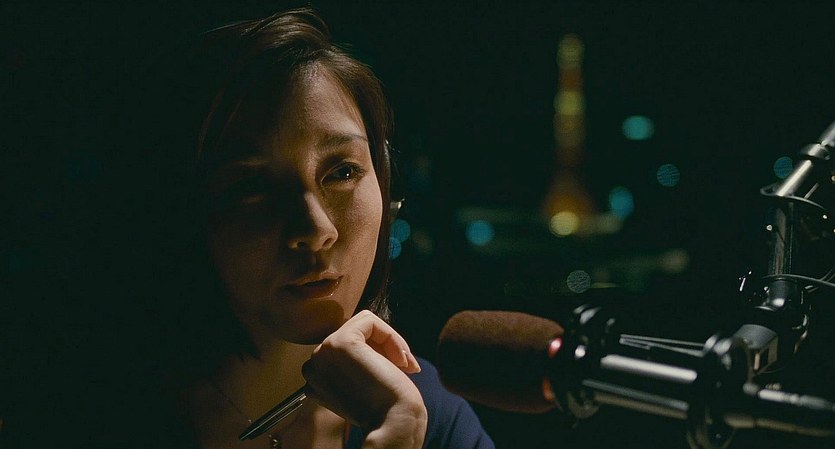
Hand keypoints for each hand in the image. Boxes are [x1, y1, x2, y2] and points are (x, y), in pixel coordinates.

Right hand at [302, 310, 426, 448]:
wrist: (394, 423)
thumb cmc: (385, 408)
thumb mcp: (361, 382)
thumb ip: (353, 362)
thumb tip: (369, 334)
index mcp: (316, 377)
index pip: (343, 347)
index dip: (374, 354)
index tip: (394, 372)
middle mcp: (313, 365)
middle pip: (352, 333)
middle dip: (382, 347)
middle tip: (402, 368)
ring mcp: (323, 353)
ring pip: (361, 324)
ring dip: (387, 342)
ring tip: (402, 365)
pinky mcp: (341, 343)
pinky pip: (369, 320)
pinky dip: (391, 335)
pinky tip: (399, 360)